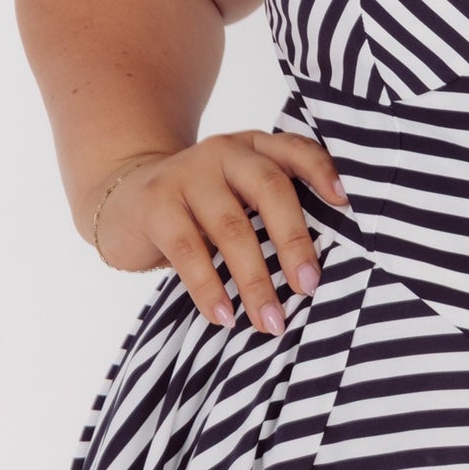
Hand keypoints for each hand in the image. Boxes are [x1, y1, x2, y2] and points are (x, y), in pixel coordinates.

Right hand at [89, 130, 349, 335]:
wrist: (123, 198)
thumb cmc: (199, 208)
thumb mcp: (237, 198)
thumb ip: (270, 214)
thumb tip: (315, 274)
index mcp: (254, 148)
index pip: (295, 150)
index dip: (322, 172)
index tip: (345, 205)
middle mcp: (225, 152)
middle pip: (270, 189)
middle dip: (294, 241)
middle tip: (309, 287)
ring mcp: (187, 174)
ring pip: (231, 226)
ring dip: (254, 280)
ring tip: (270, 321)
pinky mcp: (156, 204)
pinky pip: (187, 250)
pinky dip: (208, 287)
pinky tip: (224, 316)